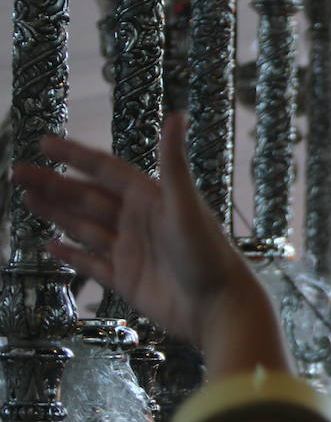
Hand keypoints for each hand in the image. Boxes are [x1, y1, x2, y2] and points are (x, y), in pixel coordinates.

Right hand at [13, 115, 261, 348]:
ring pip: (85, 227)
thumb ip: (174, 161)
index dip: (76, 156)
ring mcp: (131, 251)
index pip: (106, 170)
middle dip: (54, 184)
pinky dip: (71, 255)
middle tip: (18, 172)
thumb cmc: (208, 254)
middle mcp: (139, 222)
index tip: (44, 143)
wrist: (219, 307)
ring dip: (57, 213)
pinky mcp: (127, 280)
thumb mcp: (186, 204)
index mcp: (151, 199)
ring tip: (27, 198)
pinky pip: (92, 265)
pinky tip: (49, 245)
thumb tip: (177, 114)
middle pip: (88, 197)